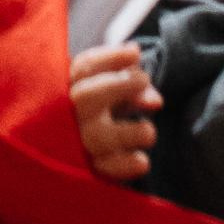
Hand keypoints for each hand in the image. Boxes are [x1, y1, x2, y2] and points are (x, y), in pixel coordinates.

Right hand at [69, 43, 160, 185]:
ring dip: (131, 132)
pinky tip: (142, 161)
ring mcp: (77, 144)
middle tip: (144, 81)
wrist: (80, 146)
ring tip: (148, 131)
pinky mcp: (89, 170)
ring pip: (97, 137)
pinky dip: (126, 166)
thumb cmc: (105, 104)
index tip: (136, 53)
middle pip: (86, 97)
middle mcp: (68, 115)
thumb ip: (134, 85)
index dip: (112, 57)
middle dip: (120, 86)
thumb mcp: (115, 86)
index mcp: (69, 88)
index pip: (84, 68)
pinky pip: (105, 170)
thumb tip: (155, 102)